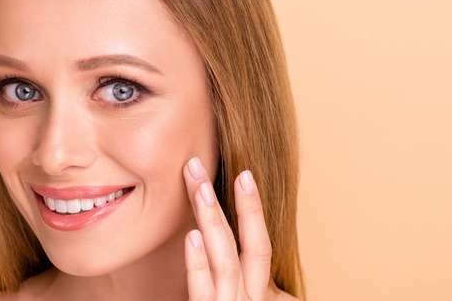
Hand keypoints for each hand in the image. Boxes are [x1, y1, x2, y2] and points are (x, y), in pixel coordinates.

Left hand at [182, 157, 297, 300]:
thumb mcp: (243, 300)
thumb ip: (243, 279)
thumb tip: (218, 246)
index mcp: (256, 289)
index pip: (260, 244)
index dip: (253, 209)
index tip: (242, 174)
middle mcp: (248, 298)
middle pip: (249, 244)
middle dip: (234, 202)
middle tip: (198, 163)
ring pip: (226, 262)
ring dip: (212, 221)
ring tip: (198, 187)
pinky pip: (203, 293)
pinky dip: (198, 265)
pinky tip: (191, 237)